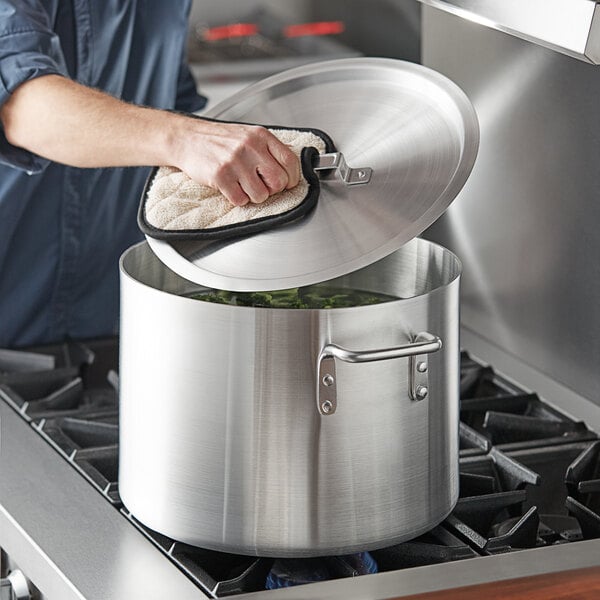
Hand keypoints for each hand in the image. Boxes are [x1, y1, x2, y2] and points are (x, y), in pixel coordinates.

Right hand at [172, 118, 300, 205]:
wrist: (187, 138)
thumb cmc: (220, 140)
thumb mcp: (248, 135)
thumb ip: (268, 149)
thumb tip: (290, 170)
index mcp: (261, 136)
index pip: (290, 161)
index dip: (292, 178)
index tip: (287, 183)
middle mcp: (250, 146)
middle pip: (279, 182)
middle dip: (272, 190)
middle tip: (261, 185)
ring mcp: (235, 161)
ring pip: (260, 195)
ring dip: (253, 196)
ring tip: (242, 185)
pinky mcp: (220, 175)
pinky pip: (240, 200)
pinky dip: (237, 198)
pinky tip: (230, 187)